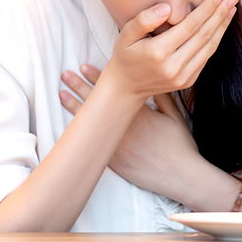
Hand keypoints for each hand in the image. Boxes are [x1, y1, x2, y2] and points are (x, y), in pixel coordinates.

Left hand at [60, 64, 199, 196]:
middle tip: (65, 75)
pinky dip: (81, 136)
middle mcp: (125, 125)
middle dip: (80, 87)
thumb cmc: (180, 145)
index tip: (84, 67)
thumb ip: (162, 97)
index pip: (114, 89)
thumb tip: (154, 79)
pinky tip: (68, 128)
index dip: (97, 77)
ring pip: (91, 123)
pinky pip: (93, 146)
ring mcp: (118, 144)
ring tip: (61, 94)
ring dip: (75, 107)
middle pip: (98, 102)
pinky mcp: (115, 162)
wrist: (180, 174)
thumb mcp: (174, 116)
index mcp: (139, 111)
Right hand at [99, 0, 236, 105]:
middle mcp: (173, 66)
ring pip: (209, 48)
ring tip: (231, 10)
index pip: (189, 26)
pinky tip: (220, 27)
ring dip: (222, 27)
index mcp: (158, 52)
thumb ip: (144, 19)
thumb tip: (166, 8)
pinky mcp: (188, 81)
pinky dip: (215, 40)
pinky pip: (206, 57)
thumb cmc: (125, 55)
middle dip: (219, 15)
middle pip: (203, 36)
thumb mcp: (126, 34)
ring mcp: (183, 76)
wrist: (126, 87)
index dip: (205, 10)